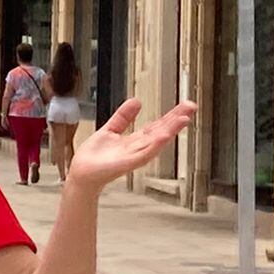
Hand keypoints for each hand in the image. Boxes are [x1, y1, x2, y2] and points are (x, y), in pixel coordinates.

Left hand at [68, 99, 196, 192]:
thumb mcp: (111, 129)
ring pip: (157, 141)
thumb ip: (123, 116)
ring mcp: (135, 155)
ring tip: (183, 119)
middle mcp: (139, 148)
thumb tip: (136, 101)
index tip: (185, 105)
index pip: (158, 125)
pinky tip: (164, 135)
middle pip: (162, 131)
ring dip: (170, 130)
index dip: (172, 115)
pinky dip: (155, 144)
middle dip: (176, 119)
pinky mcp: (128, 162)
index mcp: (136, 140)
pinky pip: (145, 152)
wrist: (82, 172)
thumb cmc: (96, 156)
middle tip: (191, 106)